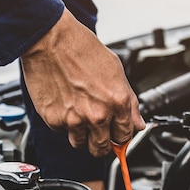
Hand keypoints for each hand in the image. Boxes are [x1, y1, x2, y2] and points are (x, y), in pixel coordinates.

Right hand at [21, 10, 144, 156]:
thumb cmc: (83, 50)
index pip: (125, 137)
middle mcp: (97, 115)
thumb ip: (130, 103)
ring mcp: (74, 120)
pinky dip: (63, 122)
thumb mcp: (116, 72)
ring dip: (82, 135)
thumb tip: (138, 123)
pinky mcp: (53, 119)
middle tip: (98, 132)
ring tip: (79, 114)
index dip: (121, 136)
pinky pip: (62, 131)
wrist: (51, 40)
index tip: (116, 134)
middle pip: (102, 149)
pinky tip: (65, 103)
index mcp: (117, 103)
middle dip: (102, 143)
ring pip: (80, 144)